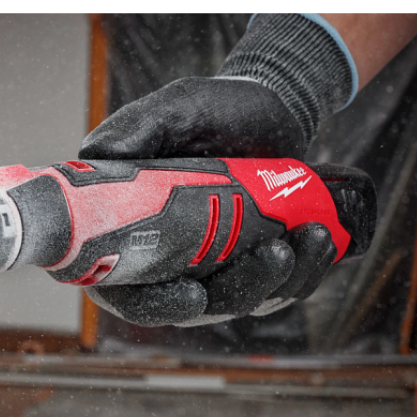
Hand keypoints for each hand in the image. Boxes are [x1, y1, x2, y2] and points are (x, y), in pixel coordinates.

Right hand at [79, 77, 337, 327]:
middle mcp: (172, 261)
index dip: (156, 306)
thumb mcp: (174, 110)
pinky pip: (280, 287)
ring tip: (311, 235)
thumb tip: (96, 153)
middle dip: (240, 289)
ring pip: (244, 301)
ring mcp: (216, 268)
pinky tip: (319, 236)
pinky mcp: (254, 265)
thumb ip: (136, 128)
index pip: (130, 292)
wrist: (269, 109)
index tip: (193, 294)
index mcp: (133, 236)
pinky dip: (305, 269)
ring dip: (280, 279)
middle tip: (274, 251)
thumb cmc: (212, 112)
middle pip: (196, 307)